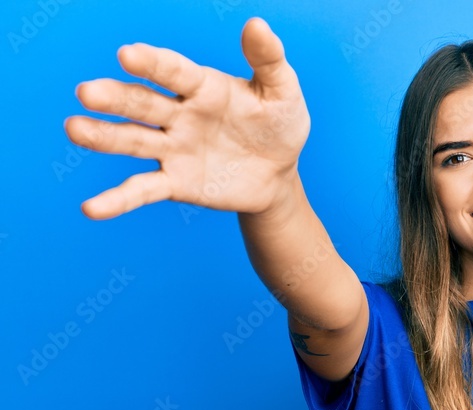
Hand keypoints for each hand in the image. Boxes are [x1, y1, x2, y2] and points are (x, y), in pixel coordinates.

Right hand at [65, 16, 309, 219]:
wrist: (278, 174)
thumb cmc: (278, 125)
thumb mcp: (283, 93)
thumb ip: (269, 60)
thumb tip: (256, 24)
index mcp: (202, 87)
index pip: (173, 72)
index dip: (152, 63)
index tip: (127, 54)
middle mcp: (179, 115)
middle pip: (142, 103)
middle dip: (115, 97)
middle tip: (87, 92)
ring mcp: (173, 148)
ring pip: (133, 140)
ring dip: (103, 136)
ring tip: (74, 129)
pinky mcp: (175, 182)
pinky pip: (142, 190)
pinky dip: (118, 200)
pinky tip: (91, 209)